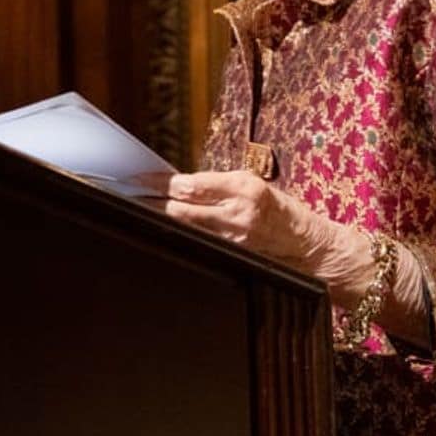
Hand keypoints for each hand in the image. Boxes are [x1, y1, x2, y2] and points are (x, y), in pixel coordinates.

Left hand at [134, 170, 370, 293]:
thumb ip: (215, 185)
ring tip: (136, 209)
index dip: (159, 183)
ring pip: (186, 228)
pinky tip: (163, 230)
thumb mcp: (249, 185)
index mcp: (243, 187)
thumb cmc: (278, 209)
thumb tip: (175, 184)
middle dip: (151, 202)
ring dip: (160, 219)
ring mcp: (235, 240)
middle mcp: (238, 213)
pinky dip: (180, 235)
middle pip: (181, 209)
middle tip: (125, 194)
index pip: (189, 185)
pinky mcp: (235, 257)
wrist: (310, 246)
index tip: (137, 178)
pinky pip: (200, 244)